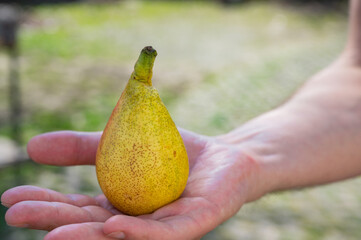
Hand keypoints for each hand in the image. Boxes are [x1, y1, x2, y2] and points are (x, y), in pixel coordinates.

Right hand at [1, 129, 262, 239]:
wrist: (228, 156)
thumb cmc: (176, 151)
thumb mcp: (124, 140)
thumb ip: (84, 147)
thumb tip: (32, 147)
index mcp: (122, 205)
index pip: (78, 208)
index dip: (45, 204)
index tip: (10, 198)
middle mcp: (138, 223)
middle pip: (92, 225)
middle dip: (54, 222)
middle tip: (15, 214)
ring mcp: (164, 228)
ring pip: (121, 236)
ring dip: (85, 236)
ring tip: (51, 234)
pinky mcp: (192, 225)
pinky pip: (162, 233)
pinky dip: (135, 233)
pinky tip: (111, 227)